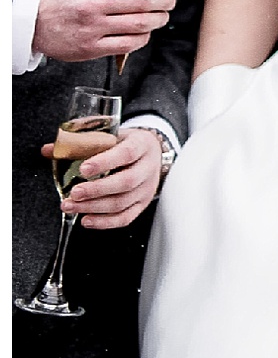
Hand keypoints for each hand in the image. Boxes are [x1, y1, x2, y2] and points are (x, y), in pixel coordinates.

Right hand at [32, 0, 174, 63]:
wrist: (30, 21)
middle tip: (169, 0)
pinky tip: (143, 32)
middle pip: (144, 1)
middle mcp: (91, 4)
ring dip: (159, 19)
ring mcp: (91, 28)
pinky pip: (129, 44)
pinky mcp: (90, 48)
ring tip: (161, 16)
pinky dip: (143, 37)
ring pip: (141, 24)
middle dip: (165, 0)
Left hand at [44, 126, 163, 228]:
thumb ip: (80, 142)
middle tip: (73, 194)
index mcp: (141, 144)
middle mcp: (148, 167)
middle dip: (97, 190)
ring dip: (94, 207)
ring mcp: (147, 188)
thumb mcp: (110, 135)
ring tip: (71, 207)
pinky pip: (125, 217)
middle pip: (126, 182)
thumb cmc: (126, 143)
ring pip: (123, 202)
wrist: (151, 152)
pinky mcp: (142, 203)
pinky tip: (86, 220)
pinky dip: (105, 222)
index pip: (126, 153)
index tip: (83, 169)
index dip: (105, 162)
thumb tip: (47, 150)